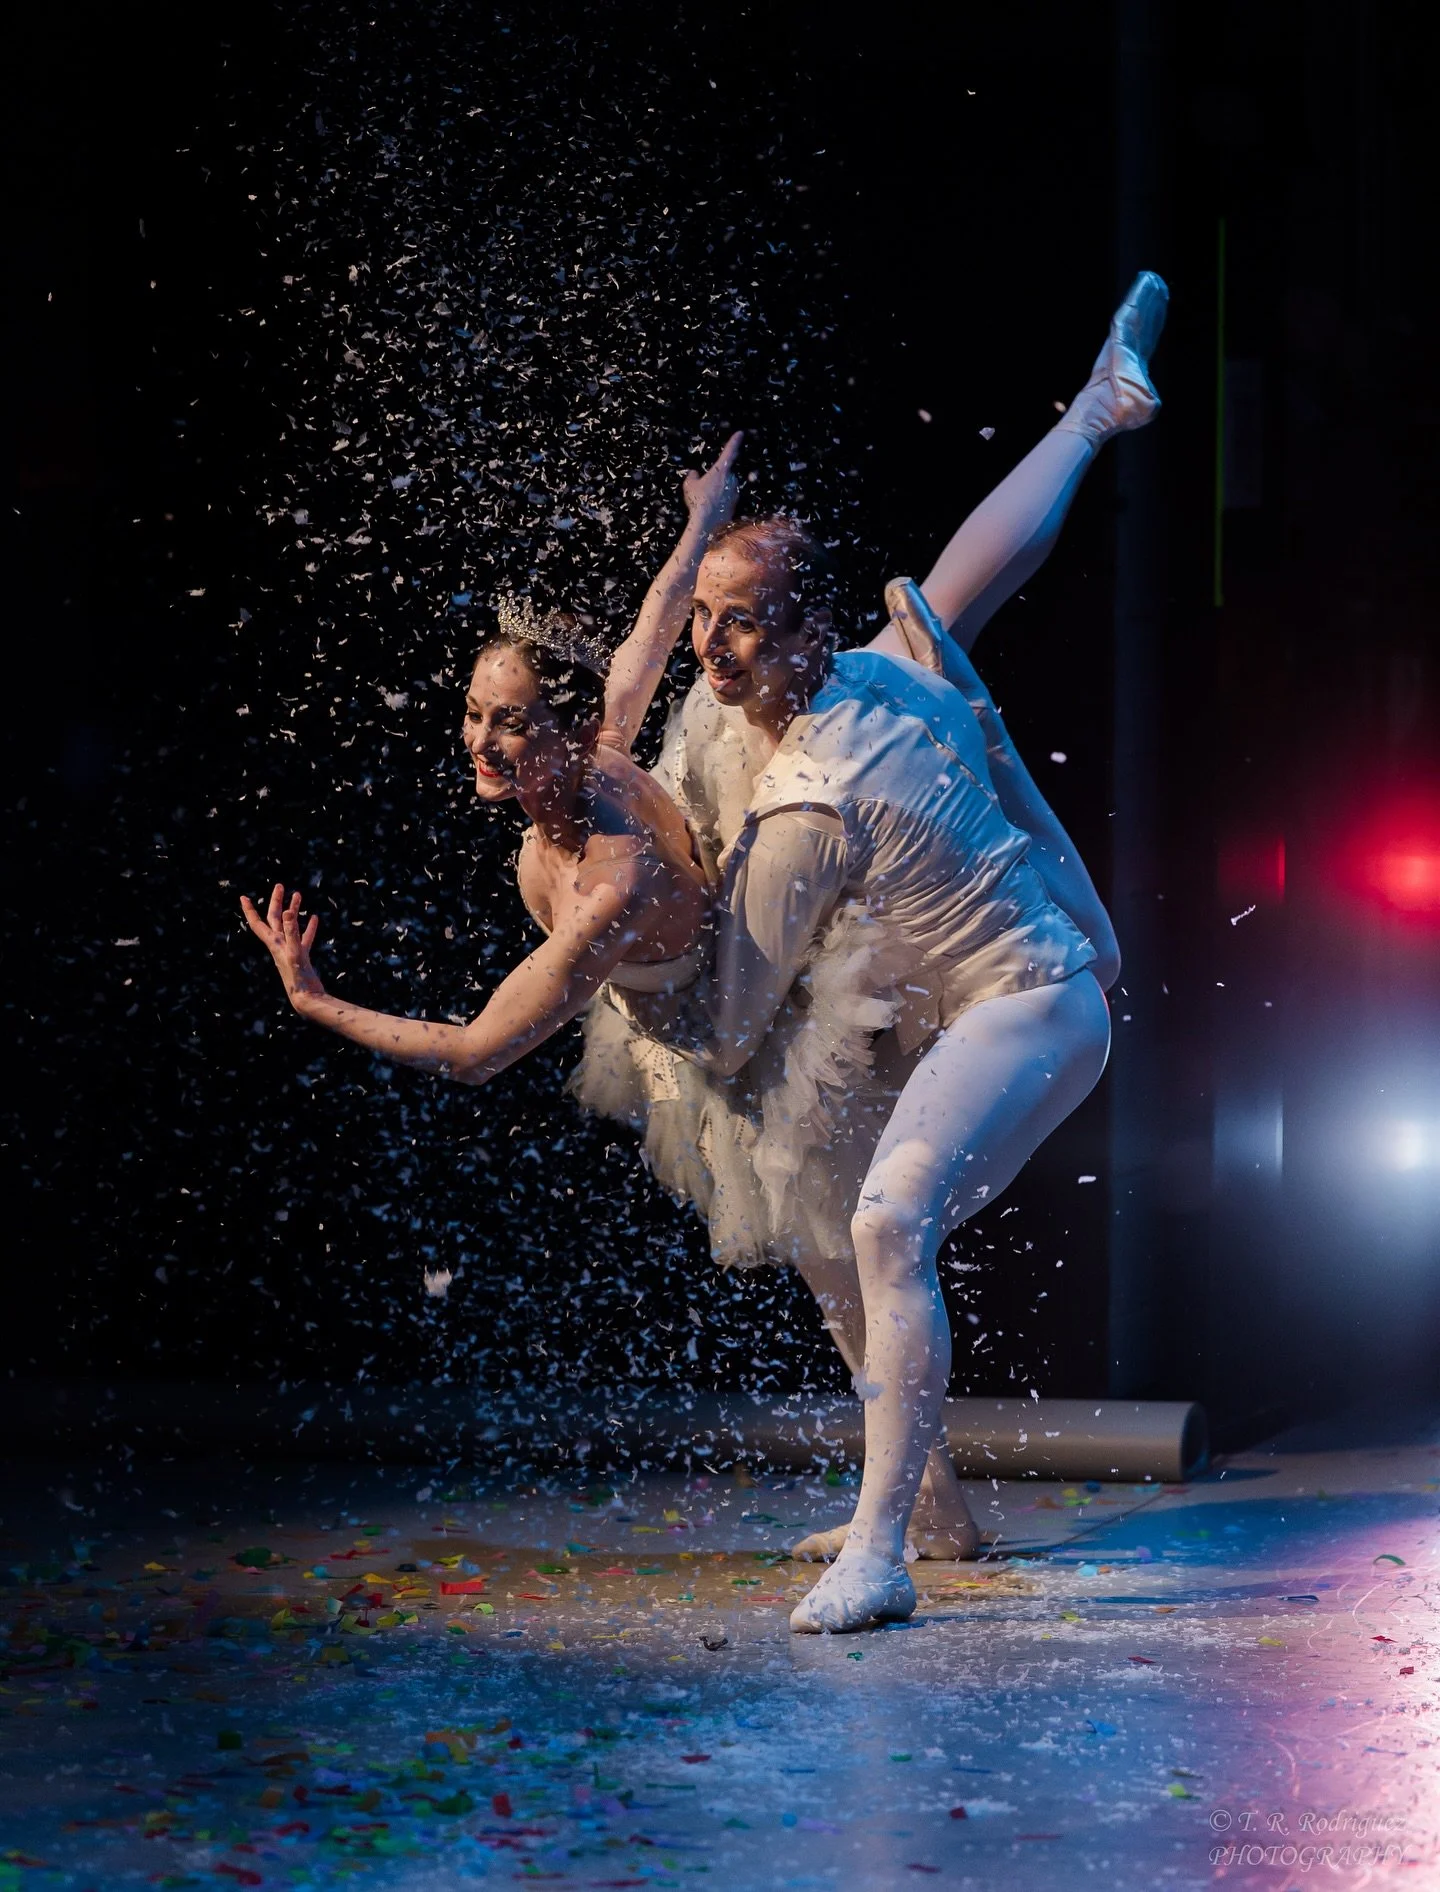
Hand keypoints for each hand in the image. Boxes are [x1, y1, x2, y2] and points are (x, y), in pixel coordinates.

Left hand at [240, 883, 326, 1011]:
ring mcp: (290, 951)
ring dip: (292, 910)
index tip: (243, 897)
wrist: (307, 999)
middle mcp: (279, 946)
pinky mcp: (301, 956)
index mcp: (274, 944)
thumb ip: (291, 931)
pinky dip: (308, 927)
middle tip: (280, 886)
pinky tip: (314, 918)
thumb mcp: (295, 952)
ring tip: (298, 895)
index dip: (250, 910)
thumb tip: (286, 911)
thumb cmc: (298, 979)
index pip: (258, 923)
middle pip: (274, 919)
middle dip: (276, 902)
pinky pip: (304, 937)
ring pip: (289, 926)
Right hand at [681, 430, 743, 533]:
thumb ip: (692, 476)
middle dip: (717, 479)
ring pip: (726, 487)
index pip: (729, 452)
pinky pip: (727, 499)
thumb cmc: (698, 500)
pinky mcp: (735, 505)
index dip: (734, 441)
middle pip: (725, 474)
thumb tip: (694, 473)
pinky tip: (711, 510)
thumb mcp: (689, 485)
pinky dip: (720, 502)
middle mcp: (731, 479)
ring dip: (719, 491)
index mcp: (721, 470)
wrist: (707, 524)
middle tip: (704, 490)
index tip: (740, 433)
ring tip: (705, 502)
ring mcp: (735, 492)